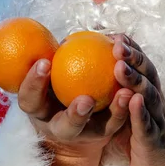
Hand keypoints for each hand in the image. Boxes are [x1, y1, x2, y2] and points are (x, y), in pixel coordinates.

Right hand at [17, 57, 133, 165]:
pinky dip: (125, 106)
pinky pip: (117, 121)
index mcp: (40, 111)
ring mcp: (85, 133)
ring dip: (113, 112)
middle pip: (65, 127)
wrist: (72, 111)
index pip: (30, 100)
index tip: (45, 63)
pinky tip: (134, 90)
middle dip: (75, 115)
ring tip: (125, 93)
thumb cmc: (55, 82)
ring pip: (99, 129)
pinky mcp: (106, 132)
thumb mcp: (46, 72)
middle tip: (87, 99)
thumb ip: (47, 57)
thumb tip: (51, 32)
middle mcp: (60, 128)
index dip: (34, 84)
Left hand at [112, 35, 164, 165]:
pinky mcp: (156, 140)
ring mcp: (159, 120)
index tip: (116, 35)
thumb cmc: (139, 138)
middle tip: (117, 45)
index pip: (143, 65)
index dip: (132, 49)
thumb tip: (92, 67)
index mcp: (151, 93)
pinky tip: (132, 100)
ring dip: (135, 80)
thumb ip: (116, 90)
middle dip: (135, 57)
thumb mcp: (127, 110)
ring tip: (120, 67)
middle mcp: (157, 102)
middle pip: (149, 74)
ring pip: (150, 96)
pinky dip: (141, 111)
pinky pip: (148, 124)